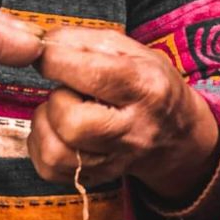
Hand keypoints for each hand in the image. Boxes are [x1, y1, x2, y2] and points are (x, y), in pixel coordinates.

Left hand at [27, 27, 219, 200]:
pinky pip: (50, 169)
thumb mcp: (128, 48)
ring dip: (46, 124)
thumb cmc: (147, 82)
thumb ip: (83, 40)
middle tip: (67, 89)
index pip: (93, 74)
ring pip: (56, 153)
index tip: (46, 54)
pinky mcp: (98, 179)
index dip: (55, 60)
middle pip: (73, 123)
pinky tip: (56, 128)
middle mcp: (133, 130)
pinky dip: (41, 145)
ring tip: (62, 109)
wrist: (179, 134)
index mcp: (145, 87)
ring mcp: (116, 161)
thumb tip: (43, 44)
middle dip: (56, 99)